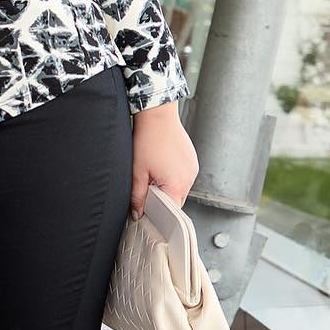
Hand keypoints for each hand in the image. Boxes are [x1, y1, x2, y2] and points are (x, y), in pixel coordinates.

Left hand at [131, 101, 197, 216]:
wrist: (157, 115)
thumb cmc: (148, 140)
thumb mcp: (137, 172)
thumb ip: (138, 196)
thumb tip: (138, 213)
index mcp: (178, 184)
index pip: (171, 211)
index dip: (157, 213)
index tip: (146, 209)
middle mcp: (190, 178)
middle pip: (176, 200)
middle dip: (162, 198)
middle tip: (147, 187)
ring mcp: (193, 169)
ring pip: (180, 188)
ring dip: (168, 186)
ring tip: (154, 171)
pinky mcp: (192, 160)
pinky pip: (183, 176)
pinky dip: (173, 176)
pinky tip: (161, 165)